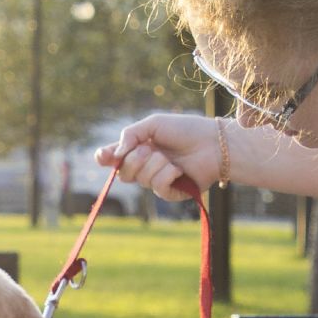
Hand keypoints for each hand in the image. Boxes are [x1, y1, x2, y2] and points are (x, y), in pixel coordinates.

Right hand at [94, 113, 218, 200]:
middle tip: (150, 149)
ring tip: (171, 158)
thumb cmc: (186, 130)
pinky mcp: (170, 192)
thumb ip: (130, 134)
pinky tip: (178, 170)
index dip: (105, 159)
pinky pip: (157, 187)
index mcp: (138, 149)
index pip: (113, 158)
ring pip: (140, 179)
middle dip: (134, 159)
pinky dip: (167, 175)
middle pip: (122, 172)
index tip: (105, 156)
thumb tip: (115, 154)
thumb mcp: (153, 124)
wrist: (213, 143)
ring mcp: (156, 181)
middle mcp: (145, 166)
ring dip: (155, 164)